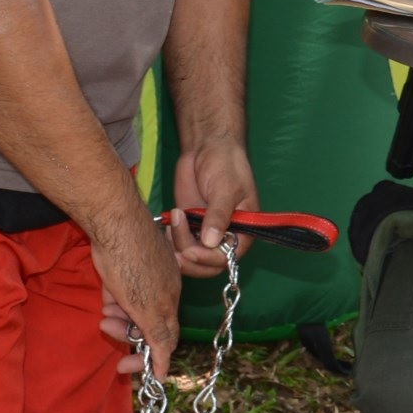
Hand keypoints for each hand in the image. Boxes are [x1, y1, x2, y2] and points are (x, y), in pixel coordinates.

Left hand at [91, 202, 182, 379]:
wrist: (114, 220)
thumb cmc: (130, 264)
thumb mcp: (146, 307)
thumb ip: (158, 338)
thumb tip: (164, 370)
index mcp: (170, 302)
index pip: (165, 341)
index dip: (146, 359)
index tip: (123, 368)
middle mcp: (163, 290)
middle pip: (147, 325)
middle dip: (126, 332)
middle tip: (106, 327)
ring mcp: (148, 276)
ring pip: (134, 308)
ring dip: (119, 315)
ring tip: (105, 309)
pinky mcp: (132, 264)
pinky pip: (125, 292)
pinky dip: (115, 298)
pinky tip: (107, 293)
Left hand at [167, 142, 258, 278]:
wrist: (207, 147)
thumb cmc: (226, 164)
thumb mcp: (226, 188)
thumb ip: (219, 215)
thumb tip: (211, 242)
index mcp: (243, 232)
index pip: (227, 258)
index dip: (208, 260)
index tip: (190, 251)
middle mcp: (224, 237)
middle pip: (207, 265)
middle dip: (190, 258)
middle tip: (175, 243)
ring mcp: (204, 233)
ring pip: (190, 257)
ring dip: (178, 247)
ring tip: (175, 219)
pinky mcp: (188, 226)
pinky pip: (177, 245)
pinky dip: (170, 241)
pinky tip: (169, 223)